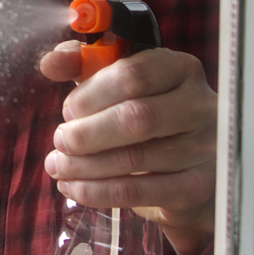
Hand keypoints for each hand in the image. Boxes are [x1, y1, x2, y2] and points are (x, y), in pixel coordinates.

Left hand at [39, 42, 216, 254]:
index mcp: (181, 69)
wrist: (191, 167)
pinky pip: (137, 191)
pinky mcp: (196, 187)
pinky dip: (96, 191)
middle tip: (61, 141)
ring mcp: (203, 148)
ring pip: (133, 158)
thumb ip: (84, 64)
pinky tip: (74, 187)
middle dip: (86, 133)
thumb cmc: (148, 115)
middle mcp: (199, 106)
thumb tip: (50, 63)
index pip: (133, 74)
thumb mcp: (119, 84)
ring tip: (58, 166)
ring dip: (84, 165)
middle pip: (135, 117)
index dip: (91, 93)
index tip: (69, 109)